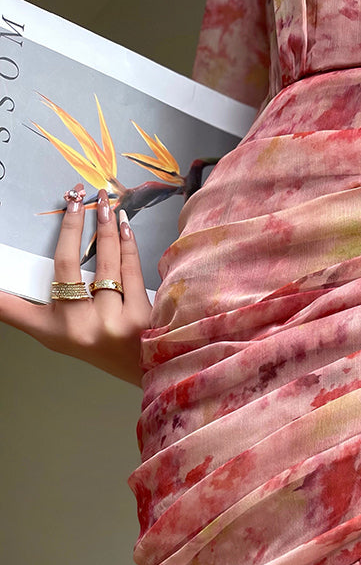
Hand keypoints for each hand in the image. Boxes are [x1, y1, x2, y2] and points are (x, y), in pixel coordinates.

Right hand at [0, 183, 151, 385]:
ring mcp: (115, 322)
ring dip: (105, 228)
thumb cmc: (95, 343)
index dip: (6, 289)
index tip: (1, 270)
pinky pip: (132, 270)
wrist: (142, 366)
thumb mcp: (54, 332)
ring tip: (105, 203)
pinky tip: (124, 225)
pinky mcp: (142, 315)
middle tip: (75, 197)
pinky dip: (127, 244)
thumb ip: (21, 309)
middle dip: (72, 227)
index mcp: (59, 330)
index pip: (22, 303)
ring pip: (107, 263)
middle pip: (70, 266)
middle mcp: (84, 327)